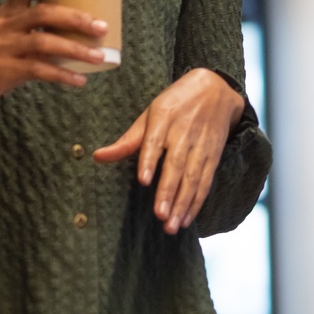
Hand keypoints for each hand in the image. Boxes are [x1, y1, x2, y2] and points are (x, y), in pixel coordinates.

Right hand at [0, 0, 108, 143]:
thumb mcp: (9, 37)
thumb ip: (35, 31)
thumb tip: (77, 31)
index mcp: (6, 11)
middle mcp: (4, 25)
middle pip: (44, 12)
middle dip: (76, 18)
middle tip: (101, 26)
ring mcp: (2, 47)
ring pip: (45, 42)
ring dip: (76, 49)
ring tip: (98, 57)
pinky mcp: (3, 71)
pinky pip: (39, 70)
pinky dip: (63, 75)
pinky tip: (79, 80)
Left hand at [92, 68, 244, 233]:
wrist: (216, 88)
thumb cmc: (175, 103)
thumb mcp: (150, 114)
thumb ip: (127, 140)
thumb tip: (97, 156)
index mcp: (164, 118)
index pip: (155, 141)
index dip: (149, 160)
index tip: (143, 180)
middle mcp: (184, 132)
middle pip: (176, 165)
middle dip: (168, 191)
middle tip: (159, 215)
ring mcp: (201, 145)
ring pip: (193, 178)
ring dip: (182, 203)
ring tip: (171, 225)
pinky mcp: (214, 155)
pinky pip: (206, 181)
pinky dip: (197, 202)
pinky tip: (186, 218)